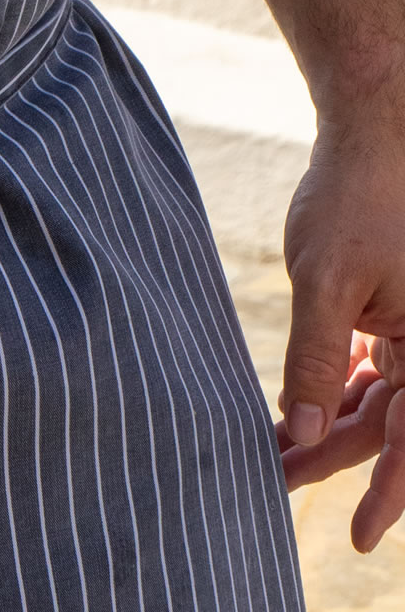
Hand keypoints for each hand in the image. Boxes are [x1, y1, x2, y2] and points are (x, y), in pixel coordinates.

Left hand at [277, 108, 404, 550]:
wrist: (372, 133)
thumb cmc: (354, 198)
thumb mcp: (325, 280)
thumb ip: (315, 358)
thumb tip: (298, 430)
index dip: (388, 494)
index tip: (360, 538)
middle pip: (392, 426)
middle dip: (336, 456)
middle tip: (279, 479)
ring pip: (381, 402)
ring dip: (334, 425)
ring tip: (279, 449)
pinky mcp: (400, 315)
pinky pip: (379, 373)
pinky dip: (342, 391)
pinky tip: (303, 409)